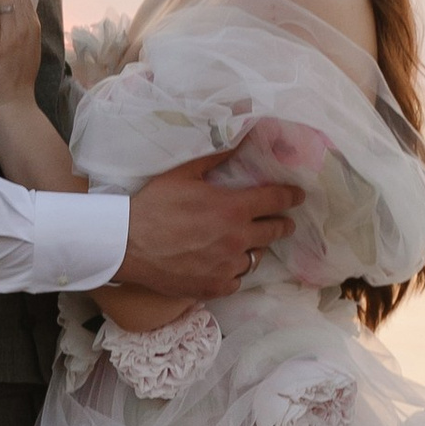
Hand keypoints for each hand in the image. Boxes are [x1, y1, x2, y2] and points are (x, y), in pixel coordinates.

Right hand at [117, 150, 300, 300]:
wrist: (127, 245)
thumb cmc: (153, 206)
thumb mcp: (183, 174)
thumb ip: (215, 158)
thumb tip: (239, 138)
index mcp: (233, 209)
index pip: (276, 200)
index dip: (290, 196)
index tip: (297, 196)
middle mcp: (237, 240)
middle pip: (274, 231)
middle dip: (281, 224)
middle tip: (282, 221)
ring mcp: (227, 267)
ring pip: (255, 257)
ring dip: (253, 248)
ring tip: (243, 243)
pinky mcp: (214, 287)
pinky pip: (236, 279)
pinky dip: (233, 271)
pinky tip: (224, 264)